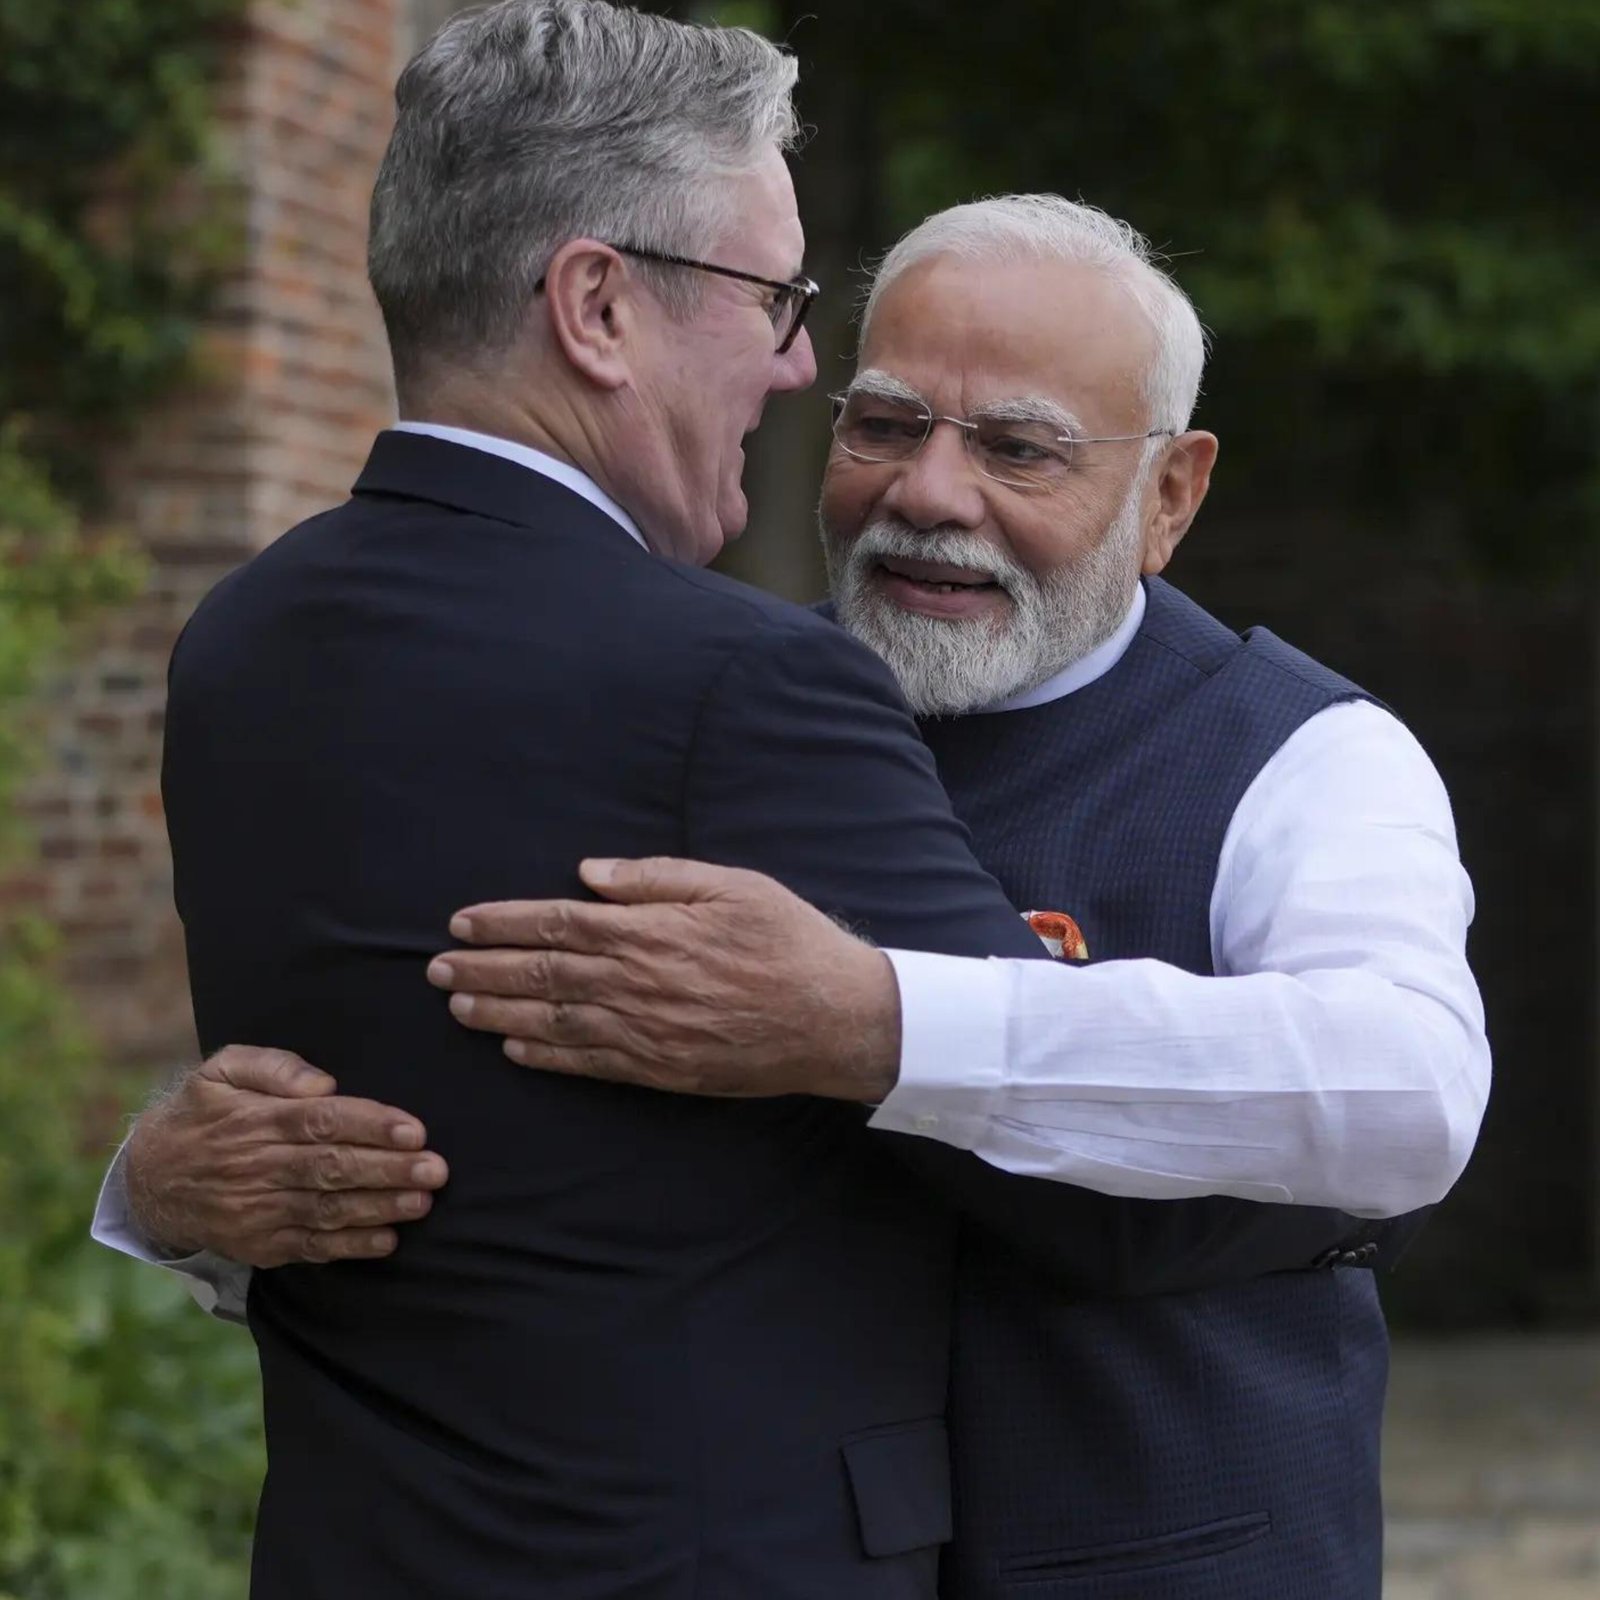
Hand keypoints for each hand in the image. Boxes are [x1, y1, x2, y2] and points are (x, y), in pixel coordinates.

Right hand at [123, 1046, 448, 1266]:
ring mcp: (258, 1211)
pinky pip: (310, 1247)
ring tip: (422, 1202)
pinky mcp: (259, 1244)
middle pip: (330, 1168)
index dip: (370, 1126)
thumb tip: (322, 1083)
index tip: (414, 1130)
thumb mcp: (224, 1070)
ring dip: (378, 1208)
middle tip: (435, 1169)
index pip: (320, 1122)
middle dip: (387, 1170)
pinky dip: (350, 1246)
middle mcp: (257, 1168)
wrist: (150, 1179)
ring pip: (326, 1210)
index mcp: (255, 1121)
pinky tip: (387, 1238)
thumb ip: (274, 1066)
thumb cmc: (204, 1113)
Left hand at [427, 858, 901, 1101]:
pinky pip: (588, 1063)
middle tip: (435, 970)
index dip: (502, 923)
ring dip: (498, 1014)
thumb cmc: (786, 939)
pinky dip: (545, 1057)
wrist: (833, 1017)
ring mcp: (644, 1031)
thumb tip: (589, 875)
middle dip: (481, 970)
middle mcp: (635, 982)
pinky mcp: (660, 1069)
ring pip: (552, 1021)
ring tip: (457, 1008)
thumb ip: (656, 877)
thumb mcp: (730, 884)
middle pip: (540, 973)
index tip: (461, 923)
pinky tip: (513, 1051)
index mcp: (648, 930)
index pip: (555, 922)